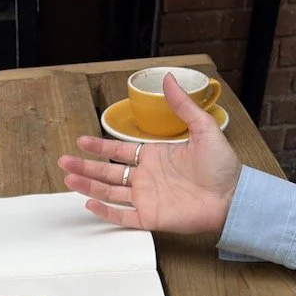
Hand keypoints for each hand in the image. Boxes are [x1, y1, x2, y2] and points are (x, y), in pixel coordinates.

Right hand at [58, 73, 241, 235]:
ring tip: (68, 178)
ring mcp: (146, 199)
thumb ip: (182, 106)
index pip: (119, 151)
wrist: (232, 196)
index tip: (81, 141)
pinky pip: (123, 217)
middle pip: (108, 173)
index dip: (99, 147)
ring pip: (110, 192)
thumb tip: (168, 78)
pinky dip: (106, 212)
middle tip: (64, 161)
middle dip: (85, 166)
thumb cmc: (221, 166)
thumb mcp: (202, 128)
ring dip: (88, 185)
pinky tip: (89, 203)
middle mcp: (146, 178)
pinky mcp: (150, 217)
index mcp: (154, 157)